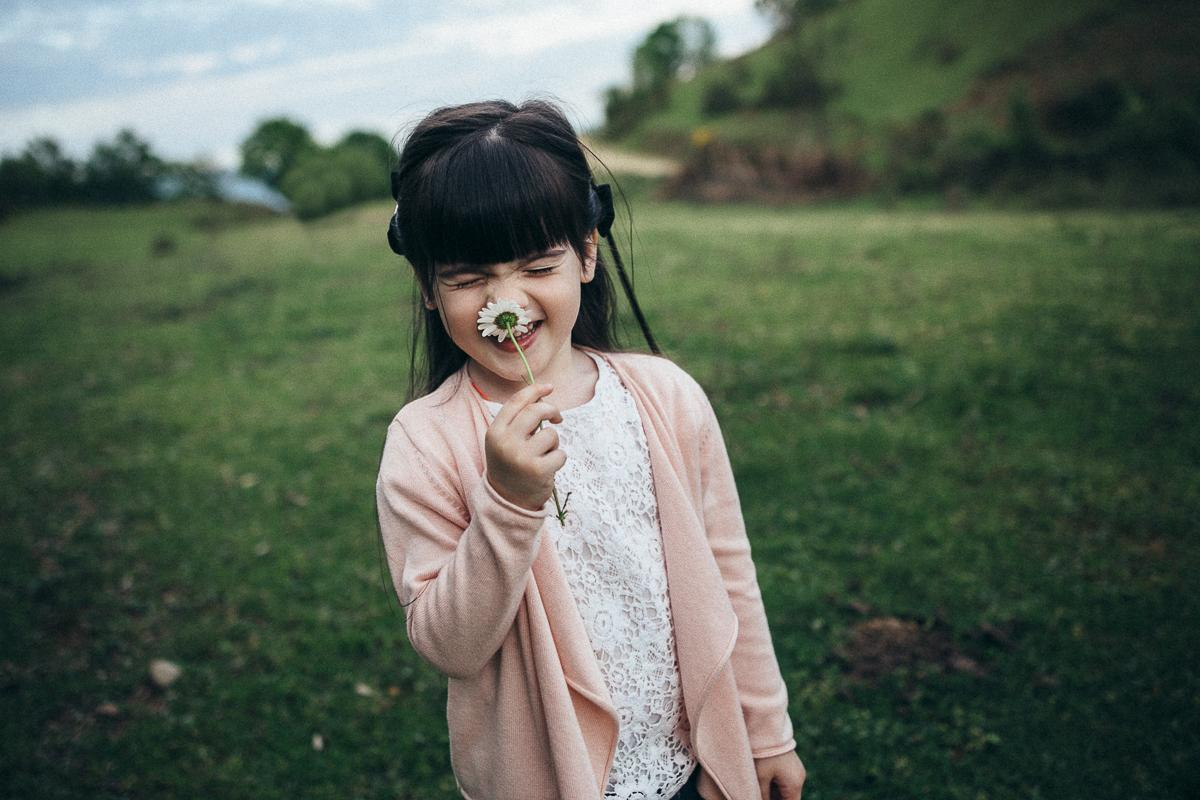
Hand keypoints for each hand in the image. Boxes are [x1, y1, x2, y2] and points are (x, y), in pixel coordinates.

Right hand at [485, 383, 564, 511]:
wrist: (507, 501)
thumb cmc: (511, 465)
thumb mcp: (504, 441)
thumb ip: (518, 421)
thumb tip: (543, 396)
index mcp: (495, 432)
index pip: (516, 402)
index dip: (534, 390)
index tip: (549, 387)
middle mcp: (506, 442)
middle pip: (536, 411)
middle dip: (552, 410)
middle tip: (558, 418)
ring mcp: (522, 456)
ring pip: (551, 434)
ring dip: (553, 443)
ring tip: (543, 456)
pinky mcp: (538, 470)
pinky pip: (560, 454)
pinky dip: (559, 459)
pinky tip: (547, 469)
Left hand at [754, 751, 805, 799]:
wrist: (766, 725)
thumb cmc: (763, 753)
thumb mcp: (760, 778)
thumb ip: (762, 796)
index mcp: (795, 784)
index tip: (758, 798)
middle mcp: (799, 778)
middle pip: (788, 798)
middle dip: (774, 798)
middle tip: (758, 793)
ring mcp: (796, 770)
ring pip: (785, 791)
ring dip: (773, 793)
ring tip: (759, 785)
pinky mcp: (790, 764)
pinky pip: (784, 781)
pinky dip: (774, 785)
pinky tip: (761, 781)